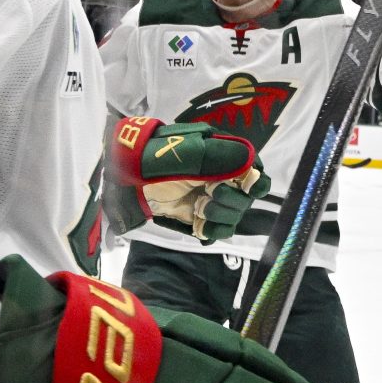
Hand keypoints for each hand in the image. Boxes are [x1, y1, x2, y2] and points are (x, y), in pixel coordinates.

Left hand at [104, 117, 270, 243]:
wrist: (125, 178)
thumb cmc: (154, 158)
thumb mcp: (184, 153)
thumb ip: (217, 156)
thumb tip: (249, 161)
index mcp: (222, 157)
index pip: (256, 171)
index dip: (255, 182)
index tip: (247, 186)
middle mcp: (221, 178)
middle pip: (247, 198)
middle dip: (232, 200)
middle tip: (210, 195)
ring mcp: (210, 198)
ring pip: (235, 216)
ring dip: (221, 216)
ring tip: (200, 210)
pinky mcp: (199, 217)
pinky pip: (219, 230)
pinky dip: (213, 230)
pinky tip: (201, 226)